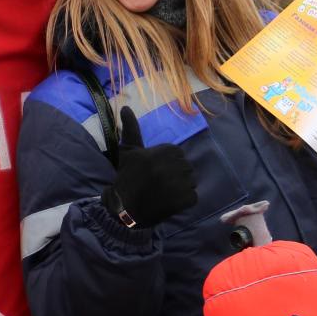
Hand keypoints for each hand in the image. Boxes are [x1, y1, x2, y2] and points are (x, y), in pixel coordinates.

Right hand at [102, 106, 196, 227]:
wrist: (124, 208)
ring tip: (163, 193)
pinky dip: (183, 202)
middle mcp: (174, 165)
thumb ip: (131, 128)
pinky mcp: (186, 200)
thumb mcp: (128, 150)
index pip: (177, 154)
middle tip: (158, 184)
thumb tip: (126, 107)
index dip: (166, 163)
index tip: (154, 172)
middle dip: (175, 175)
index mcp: (164, 151)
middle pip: (186, 167)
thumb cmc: (126, 177)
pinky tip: (168, 203)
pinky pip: (192, 197)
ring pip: (190, 182)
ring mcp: (181, 183)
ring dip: (180, 188)